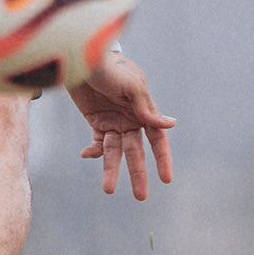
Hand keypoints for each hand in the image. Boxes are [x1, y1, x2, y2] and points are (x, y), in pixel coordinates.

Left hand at [69, 51, 174, 199]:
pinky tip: (86, 154)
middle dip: (139, 174)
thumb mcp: (132, 86)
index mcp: (144, 110)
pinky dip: (93, 151)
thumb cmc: (112, 68)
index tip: (167, 180)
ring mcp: (113, 121)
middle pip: (137, 152)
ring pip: (115, 151)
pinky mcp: (96, 121)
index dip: (163, 159)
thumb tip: (171, 125)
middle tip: (141, 196)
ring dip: (112, 169)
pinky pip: (98, 143)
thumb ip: (146, 109)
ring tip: (109, 189)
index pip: (158, 139)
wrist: (82, 57)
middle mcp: (131, 119)